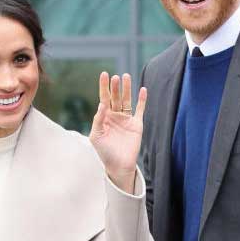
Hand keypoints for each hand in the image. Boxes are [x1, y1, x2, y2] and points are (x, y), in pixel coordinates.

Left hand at [89, 72, 146, 192]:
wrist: (119, 165)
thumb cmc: (104, 152)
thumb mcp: (96, 136)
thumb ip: (98, 120)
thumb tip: (102, 104)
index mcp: (104, 117)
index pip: (104, 99)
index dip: (104, 87)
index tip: (104, 75)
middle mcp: (115, 116)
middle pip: (115, 97)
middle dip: (115, 87)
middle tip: (116, 77)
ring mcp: (126, 119)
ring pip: (127, 100)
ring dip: (127, 89)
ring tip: (126, 76)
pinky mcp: (137, 124)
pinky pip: (140, 110)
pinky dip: (142, 100)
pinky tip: (143, 90)